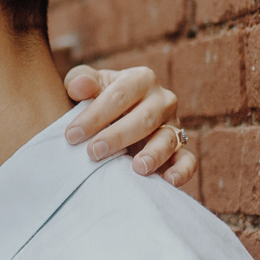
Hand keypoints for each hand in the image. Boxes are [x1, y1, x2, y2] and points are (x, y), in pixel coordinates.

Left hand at [61, 65, 195, 185]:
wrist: (116, 119)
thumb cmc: (100, 100)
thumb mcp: (89, 87)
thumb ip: (80, 81)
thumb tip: (80, 88)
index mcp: (140, 79)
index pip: (119, 95)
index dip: (95, 115)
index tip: (72, 135)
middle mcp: (162, 100)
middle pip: (144, 118)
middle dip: (118, 136)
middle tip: (93, 153)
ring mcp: (174, 125)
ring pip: (167, 139)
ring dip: (153, 154)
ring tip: (137, 168)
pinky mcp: (180, 150)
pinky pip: (187, 160)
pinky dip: (181, 171)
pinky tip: (168, 181)